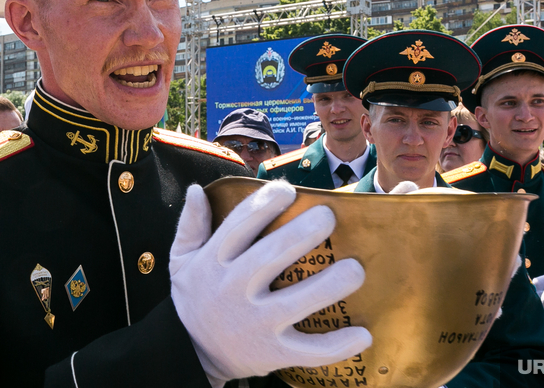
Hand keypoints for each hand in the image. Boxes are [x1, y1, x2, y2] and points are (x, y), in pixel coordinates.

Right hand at [170, 181, 371, 383]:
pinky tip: (363, 334)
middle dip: (302, 234)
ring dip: (329, 285)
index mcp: (214, 262)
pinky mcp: (273, 352)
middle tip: (328, 216)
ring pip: (297, 302)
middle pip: (272, 257)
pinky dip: (337, 346)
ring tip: (355, 268)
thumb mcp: (180, 261)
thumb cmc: (195, 299)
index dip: (264, 204)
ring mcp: (256, 323)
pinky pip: (309, 350)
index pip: (239, 226)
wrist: (191, 353)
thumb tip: (196, 190)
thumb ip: (190, 225)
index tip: (287, 190)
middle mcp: (234, 290)